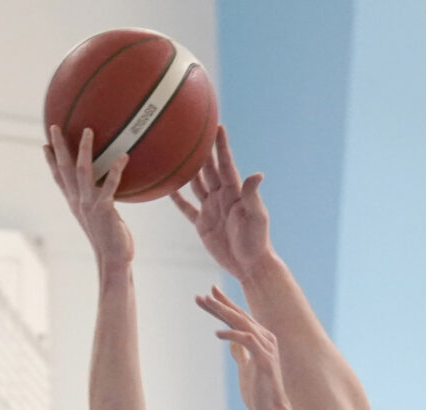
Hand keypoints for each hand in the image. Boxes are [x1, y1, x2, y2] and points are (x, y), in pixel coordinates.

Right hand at [44, 125, 132, 266]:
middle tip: (55, 126)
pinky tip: (123, 156)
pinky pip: (111, 184)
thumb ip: (99, 203)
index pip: (59, 179)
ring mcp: (90, 204)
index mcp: (75, 203)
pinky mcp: (105, 208)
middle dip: (58, 146)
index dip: (51, 161)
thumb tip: (106, 193)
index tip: (45, 144)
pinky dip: (116, 169)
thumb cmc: (110, 240)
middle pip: (64, 168)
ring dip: (84, 149)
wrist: (113, 259)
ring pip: (83, 170)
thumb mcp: (99, 219)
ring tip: (88, 131)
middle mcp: (78, 201)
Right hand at [172, 126, 270, 277]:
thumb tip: (257, 175)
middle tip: (192, 131)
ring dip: (188, 170)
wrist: (249, 266)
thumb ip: (252, 196)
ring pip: (196, 184)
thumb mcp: (256, 218)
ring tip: (177, 153)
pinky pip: (187, 208)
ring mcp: (210, 209)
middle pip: (208, 169)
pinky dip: (177, 199)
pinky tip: (168, 188)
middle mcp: (221, 197)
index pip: (225, 164)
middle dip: (202, 151)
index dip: (221, 146)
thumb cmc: (257, 242)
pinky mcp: (202, 224)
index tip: (217, 126)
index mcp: (234, 193)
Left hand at [197, 287, 289, 409]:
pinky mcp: (265, 359)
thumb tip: (230, 341)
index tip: (206, 297)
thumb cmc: (259, 392)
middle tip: (202, 296)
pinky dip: (232, 334)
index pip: (238, 319)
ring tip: (207, 303)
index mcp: (260, 340)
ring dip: (224, 312)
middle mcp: (265, 339)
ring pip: (242, 323)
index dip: (223, 307)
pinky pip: (247, 340)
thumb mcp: (245, 367)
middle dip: (220, 304)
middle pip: (239, 316)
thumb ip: (239, 352)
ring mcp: (266, 348)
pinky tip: (217, 334)